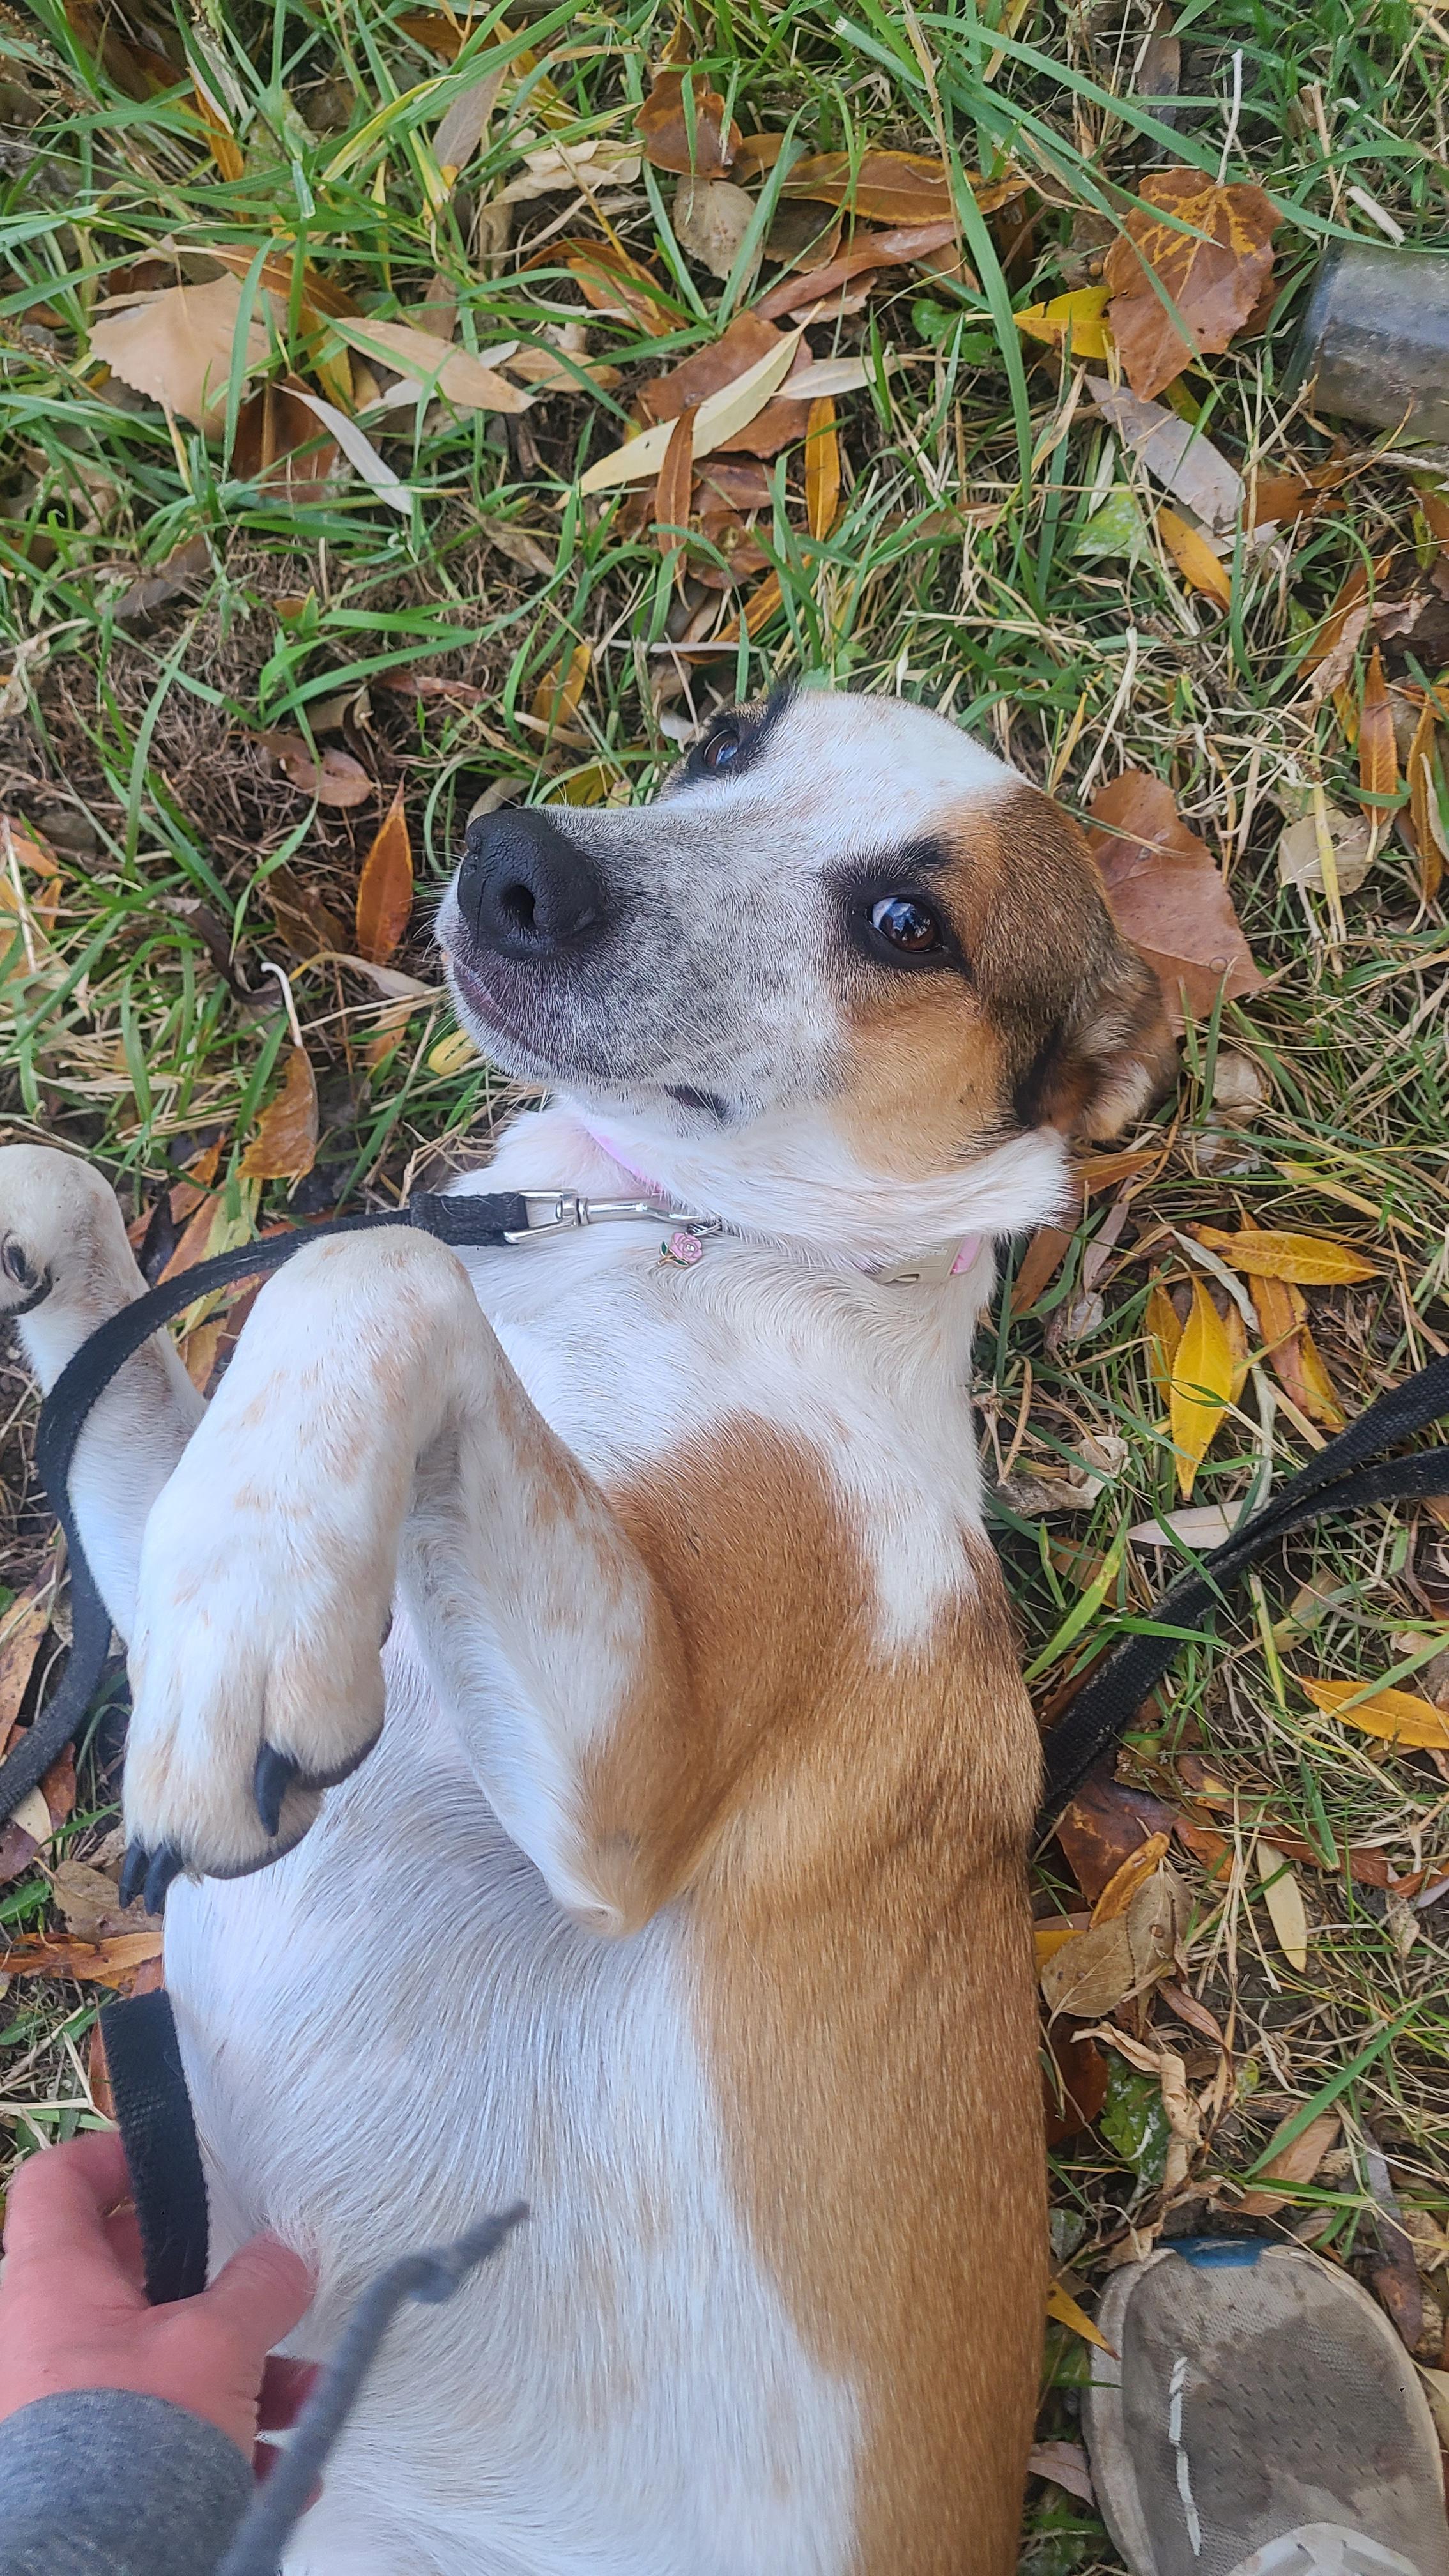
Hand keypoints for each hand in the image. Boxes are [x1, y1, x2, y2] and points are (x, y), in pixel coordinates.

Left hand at [0, 2130, 315, 2466]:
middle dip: (215, 2289)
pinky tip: (287, 2471)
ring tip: (307, 2400)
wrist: (95, 2572)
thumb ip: (260, 2286)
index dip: (109, 2158)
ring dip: (244, 2375)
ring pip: (161, 2363)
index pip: (56, 2183)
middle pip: (129, 2278)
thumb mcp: (215, 2345)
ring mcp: (70, 2407)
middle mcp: (49, 2339)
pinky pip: (165, 2434)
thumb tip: (287, 2254)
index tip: (171, 2165)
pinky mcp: (97, 2467)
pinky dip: (227, 2442)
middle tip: (262, 2288)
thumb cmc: (136, 2436)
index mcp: (55, 2285)